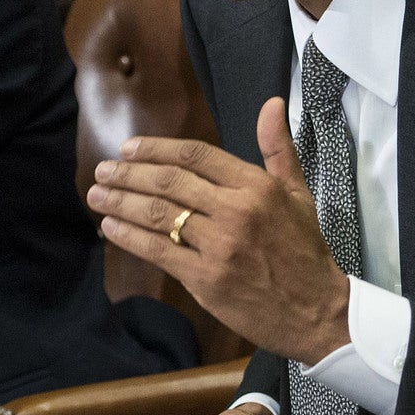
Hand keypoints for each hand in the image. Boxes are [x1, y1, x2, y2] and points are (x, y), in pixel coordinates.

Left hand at [87, 97, 349, 365]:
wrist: (317, 311)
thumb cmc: (304, 250)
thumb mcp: (298, 193)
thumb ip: (278, 148)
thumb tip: (271, 103)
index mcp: (256, 186)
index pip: (196, 156)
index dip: (156, 149)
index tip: (129, 148)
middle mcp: (236, 211)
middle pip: (170, 183)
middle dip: (129, 174)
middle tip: (102, 170)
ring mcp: (219, 247)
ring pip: (159, 215)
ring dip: (121, 202)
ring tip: (96, 194)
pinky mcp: (206, 280)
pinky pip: (159, 252)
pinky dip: (130, 237)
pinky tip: (110, 227)